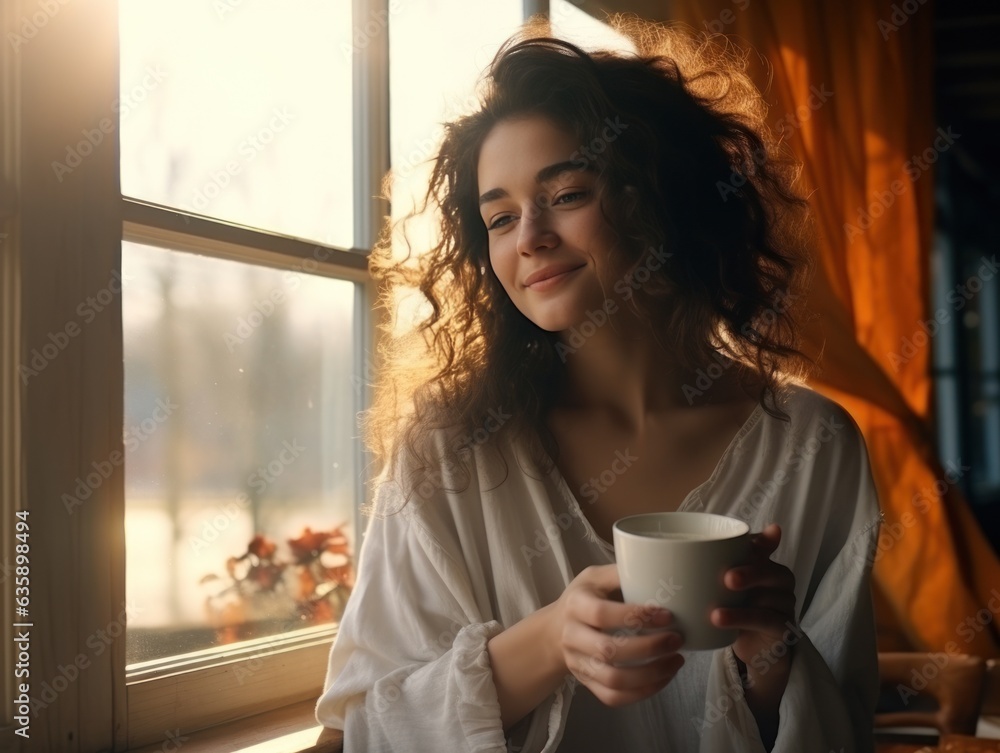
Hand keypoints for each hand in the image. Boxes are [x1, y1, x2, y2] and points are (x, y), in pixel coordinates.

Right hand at [550, 564, 685, 706]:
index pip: (602, 614)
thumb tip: (657, 564)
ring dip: (650, 675)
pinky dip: (642, 693)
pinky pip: (613, 698)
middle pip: (608, 651)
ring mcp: (578, 664)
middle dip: (648, 648)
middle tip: (677, 639)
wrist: (556, 630)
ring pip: (612, 680)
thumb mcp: (594, 577)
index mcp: (575, 605)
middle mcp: (572, 636)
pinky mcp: (586, 683)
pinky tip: (663, 677)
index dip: (636, 616)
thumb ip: (620, 572)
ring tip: (676, 661)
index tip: (667, 615)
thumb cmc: (584, 598)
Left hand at [711, 524, 796, 674]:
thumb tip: (676, 550)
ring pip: (767, 600)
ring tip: (714, 613)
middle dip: (750, 573)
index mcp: (766, 564)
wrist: (754, 645)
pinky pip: (766, 622)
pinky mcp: (782, 628)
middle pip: (771, 571)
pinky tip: (721, 623)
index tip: (748, 545)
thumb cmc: (736, 605)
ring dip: (740, 607)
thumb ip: (707, 566)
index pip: (764, 549)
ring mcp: (784, 605)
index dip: (760, 544)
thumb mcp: (722, 585)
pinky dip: (743, 622)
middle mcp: (780, 581)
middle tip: (726, 579)